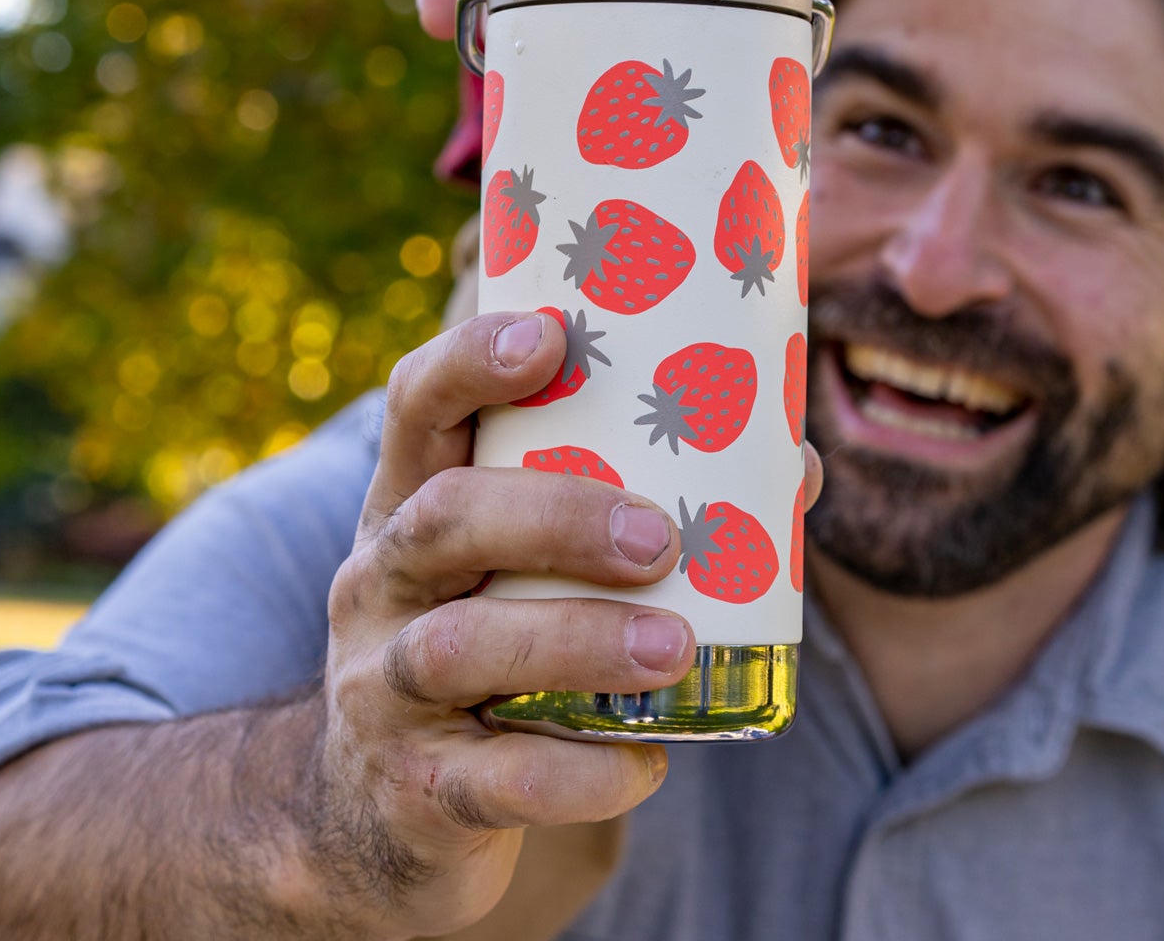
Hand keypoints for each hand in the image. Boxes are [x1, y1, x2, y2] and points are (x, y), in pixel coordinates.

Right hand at [309, 309, 694, 938]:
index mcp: (408, 505)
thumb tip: (793, 465)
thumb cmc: (485, 653)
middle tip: (661, 537)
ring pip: (460, 647)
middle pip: (443, 519)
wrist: (370, 824)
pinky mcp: (412, 792)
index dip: (469, 361)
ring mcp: (382, 688)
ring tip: (675, 648)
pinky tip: (644, 765)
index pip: (415, 405)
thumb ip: (615, 514)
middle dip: (554, 515)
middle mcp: (379, 584)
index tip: (549, 338)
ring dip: (577, 641)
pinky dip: (576, 774)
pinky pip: (491, 782)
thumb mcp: (512, 575)